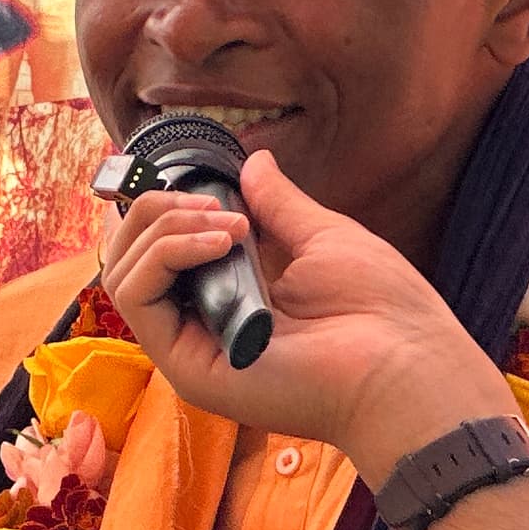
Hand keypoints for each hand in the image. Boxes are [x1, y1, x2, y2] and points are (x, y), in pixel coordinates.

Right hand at [101, 148, 517, 477]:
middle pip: (128, 260)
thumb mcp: (320, 238)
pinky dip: (165, 254)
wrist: (404, 365)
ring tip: (226, 225)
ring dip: (163, 229)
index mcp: (228, 302)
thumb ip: (278, 205)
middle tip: (213, 205)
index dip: (161, 213)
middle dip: (158, 211)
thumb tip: (253, 162)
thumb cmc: (381, 311)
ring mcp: (189, 350)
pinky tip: (220, 242)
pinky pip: (137, 298)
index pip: (156, 254)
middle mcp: (199, 329)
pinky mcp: (186, 367)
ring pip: (124, 275)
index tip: (203, 188)